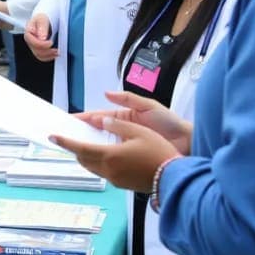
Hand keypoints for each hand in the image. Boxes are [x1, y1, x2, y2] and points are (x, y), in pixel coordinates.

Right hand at [24, 13, 57, 60]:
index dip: (42, 44)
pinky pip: (43, 57)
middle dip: (47, 51)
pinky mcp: (39, 49)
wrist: (43, 20)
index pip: (33, 42)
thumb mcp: (42, 18)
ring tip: (58, 52)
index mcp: (28, 33)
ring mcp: (34, 46)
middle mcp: (30, 41)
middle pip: (36, 51)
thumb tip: (42, 37)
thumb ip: (42, 26)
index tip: (51, 43)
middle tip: (57, 49)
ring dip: (49, 55)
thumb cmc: (42, 18)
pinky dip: (49, 56)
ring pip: (39, 56)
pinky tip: (55, 54)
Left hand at [51, 117, 181, 192]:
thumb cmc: (159, 153)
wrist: (174, 178)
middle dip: (75, 149)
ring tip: (86, 145)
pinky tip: (106, 155)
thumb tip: (102, 121)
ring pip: (93, 167)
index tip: (52, 137)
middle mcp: (109, 170)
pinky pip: (104, 172)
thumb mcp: (139, 132)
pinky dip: (99, 162)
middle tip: (70, 139)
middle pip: (84, 159)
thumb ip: (117, 126)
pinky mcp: (122, 184)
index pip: (80, 148)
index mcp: (110, 156)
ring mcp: (115, 179)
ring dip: (86, 156)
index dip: (65, 142)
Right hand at [76, 91, 192, 155]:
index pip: (99, 117)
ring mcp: (126, 145)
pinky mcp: (132, 158)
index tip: (70, 121)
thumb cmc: (169, 123)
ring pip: (102, 145)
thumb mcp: (149, 105)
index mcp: (124, 117)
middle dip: (82, 133)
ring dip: (90, 146)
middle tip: (66, 136)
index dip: (84, 118)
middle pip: (97, 131)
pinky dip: (102, 158)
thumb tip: (105, 93)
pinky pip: (113, 157)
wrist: (187, 143)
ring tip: (74, 148)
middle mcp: (123, 131)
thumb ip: (127, 99)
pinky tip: (93, 160)